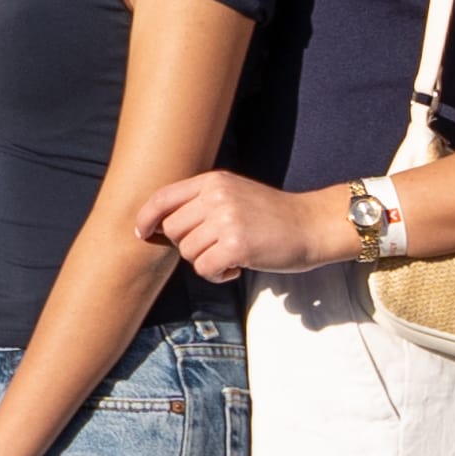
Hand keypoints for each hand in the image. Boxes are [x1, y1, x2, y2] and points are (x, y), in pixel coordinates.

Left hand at [143, 170, 348, 283]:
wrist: (312, 226)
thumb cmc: (272, 215)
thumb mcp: (235, 193)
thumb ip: (202, 201)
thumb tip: (160, 222)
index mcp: (213, 181)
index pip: (163, 197)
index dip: (146, 217)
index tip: (142, 232)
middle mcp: (216, 196)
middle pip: (172, 229)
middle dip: (187, 245)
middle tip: (214, 247)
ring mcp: (226, 220)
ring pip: (187, 251)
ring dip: (205, 261)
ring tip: (231, 256)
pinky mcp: (236, 245)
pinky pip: (204, 268)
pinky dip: (217, 275)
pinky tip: (237, 267)